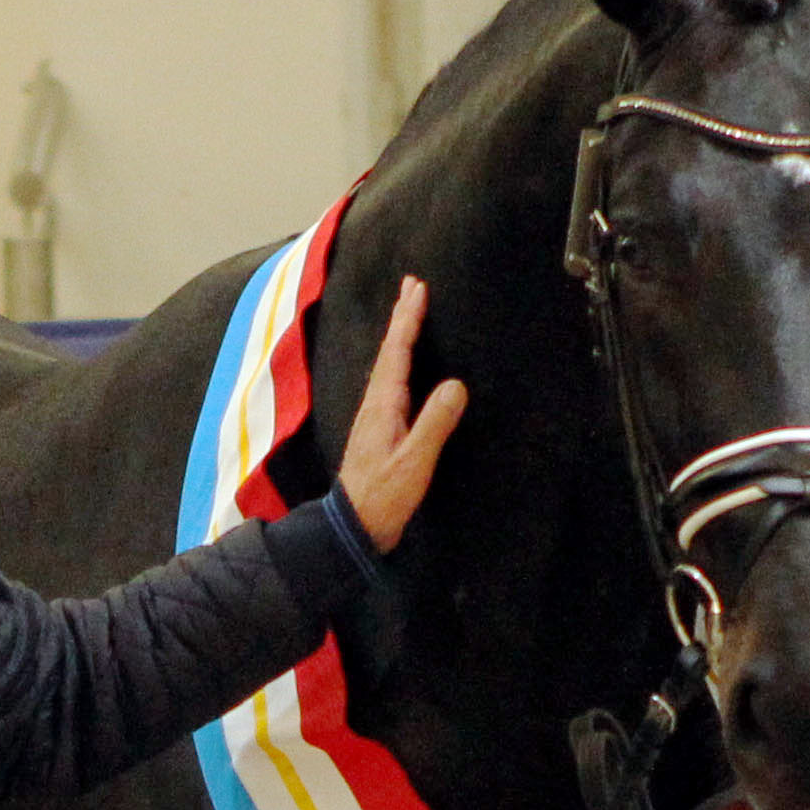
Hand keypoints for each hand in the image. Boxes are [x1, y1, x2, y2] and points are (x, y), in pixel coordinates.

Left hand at [337, 276, 469, 551]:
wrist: (354, 525)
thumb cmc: (385, 495)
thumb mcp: (415, 461)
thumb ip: (434, 424)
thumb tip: (455, 385)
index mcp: (383, 406)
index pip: (397, 354)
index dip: (408, 321)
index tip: (417, 290)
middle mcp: (375, 404)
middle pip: (389, 352)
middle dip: (401, 317)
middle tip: (411, 284)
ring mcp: (374, 416)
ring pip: (388, 364)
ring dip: (399, 335)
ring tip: (409, 312)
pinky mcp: (379, 429)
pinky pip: (391, 381)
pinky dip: (399, 360)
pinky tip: (403, 365)